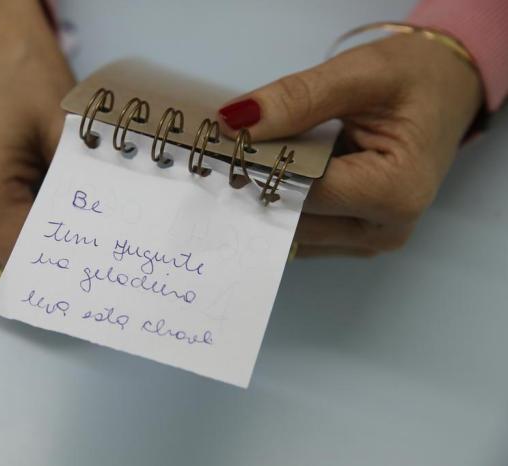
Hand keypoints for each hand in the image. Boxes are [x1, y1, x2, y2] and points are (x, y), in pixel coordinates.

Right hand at [0, 0, 74, 263]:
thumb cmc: (28, 72)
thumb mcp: (64, 135)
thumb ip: (73, 194)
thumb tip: (89, 239)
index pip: (20, 257)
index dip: (55, 271)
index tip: (87, 276)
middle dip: (38, 256)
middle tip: (81, 249)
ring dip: (17, 238)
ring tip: (55, 213)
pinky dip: (0, 220)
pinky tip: (29, 193)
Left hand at [218, 34, 481, 256]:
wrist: (447, 92)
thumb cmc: (415, 80)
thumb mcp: (361, 75)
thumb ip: (297, 99)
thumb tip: (234, 124)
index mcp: (393, 193)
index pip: (302, 192)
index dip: (257, 170)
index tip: (218, 150)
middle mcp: (381, 230)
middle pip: (294, 218)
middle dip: (253, 187)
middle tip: (219, 156)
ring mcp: (367, 240)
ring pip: (291, 231)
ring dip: (262, 199)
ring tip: (239, 163)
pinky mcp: (354, 236)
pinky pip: (301, 230)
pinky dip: (279, 205)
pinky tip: (264, 176)